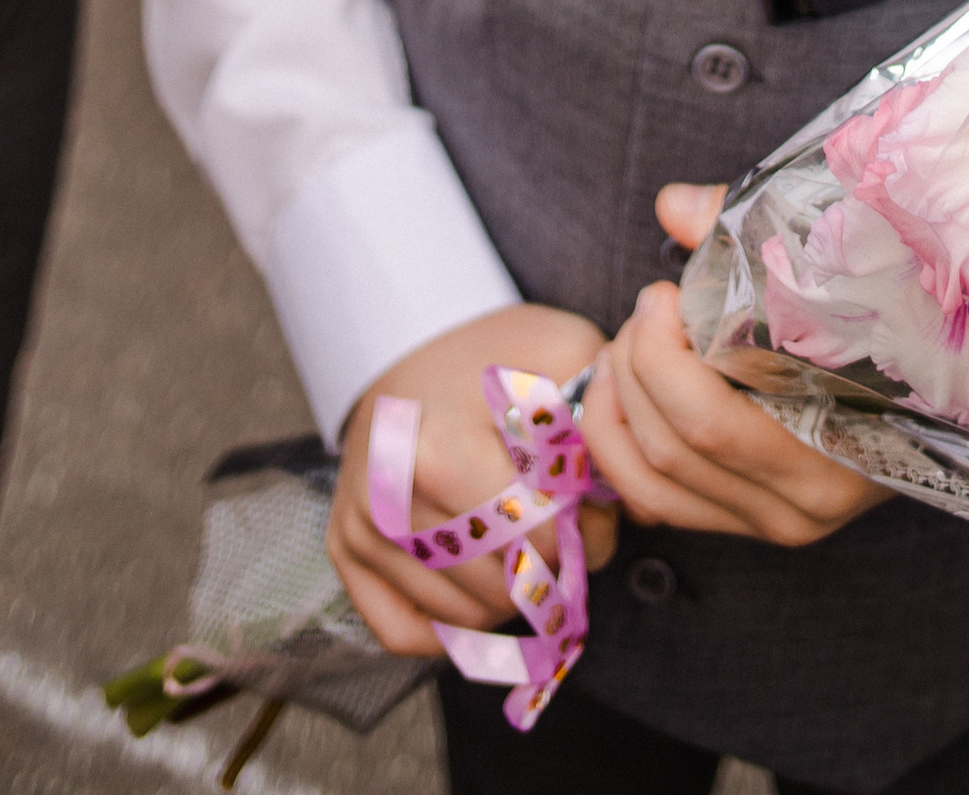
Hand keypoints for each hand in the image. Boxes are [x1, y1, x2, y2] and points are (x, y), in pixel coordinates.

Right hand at [329, 307, 614, 656]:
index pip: (539, 541)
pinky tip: (475, 568)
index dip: (583, 526)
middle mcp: (387, 501)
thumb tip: (625, 493)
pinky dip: (453, 619)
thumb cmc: (495, 353)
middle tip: (558, 518)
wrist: (412, 336)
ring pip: (465, 617)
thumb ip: (602, 413)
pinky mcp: (342, 552)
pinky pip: (411, 633)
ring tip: (519, 531)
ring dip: (508, 589)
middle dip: (548, 561)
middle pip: (504, 586)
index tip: (585, 497)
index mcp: (437, 453)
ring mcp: (359, 530)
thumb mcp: (561, 351)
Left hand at [578, 184, 887, 547]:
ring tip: (622, 348)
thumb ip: (743, 232)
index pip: (710, 422)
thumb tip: (672, 204)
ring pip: (656, 483)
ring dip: (615, 412)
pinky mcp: (750, 524)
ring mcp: (778, 521)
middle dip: (635, 369)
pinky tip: (621, 395)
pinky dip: (620, 450)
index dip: (660, 356)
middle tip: (642, 309)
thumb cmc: (874, 309)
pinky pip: (659, 503)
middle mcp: (806, 502)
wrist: (931, 374)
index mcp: (836, 443)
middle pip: (675, 448)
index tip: (661, 293)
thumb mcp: (820, 265)